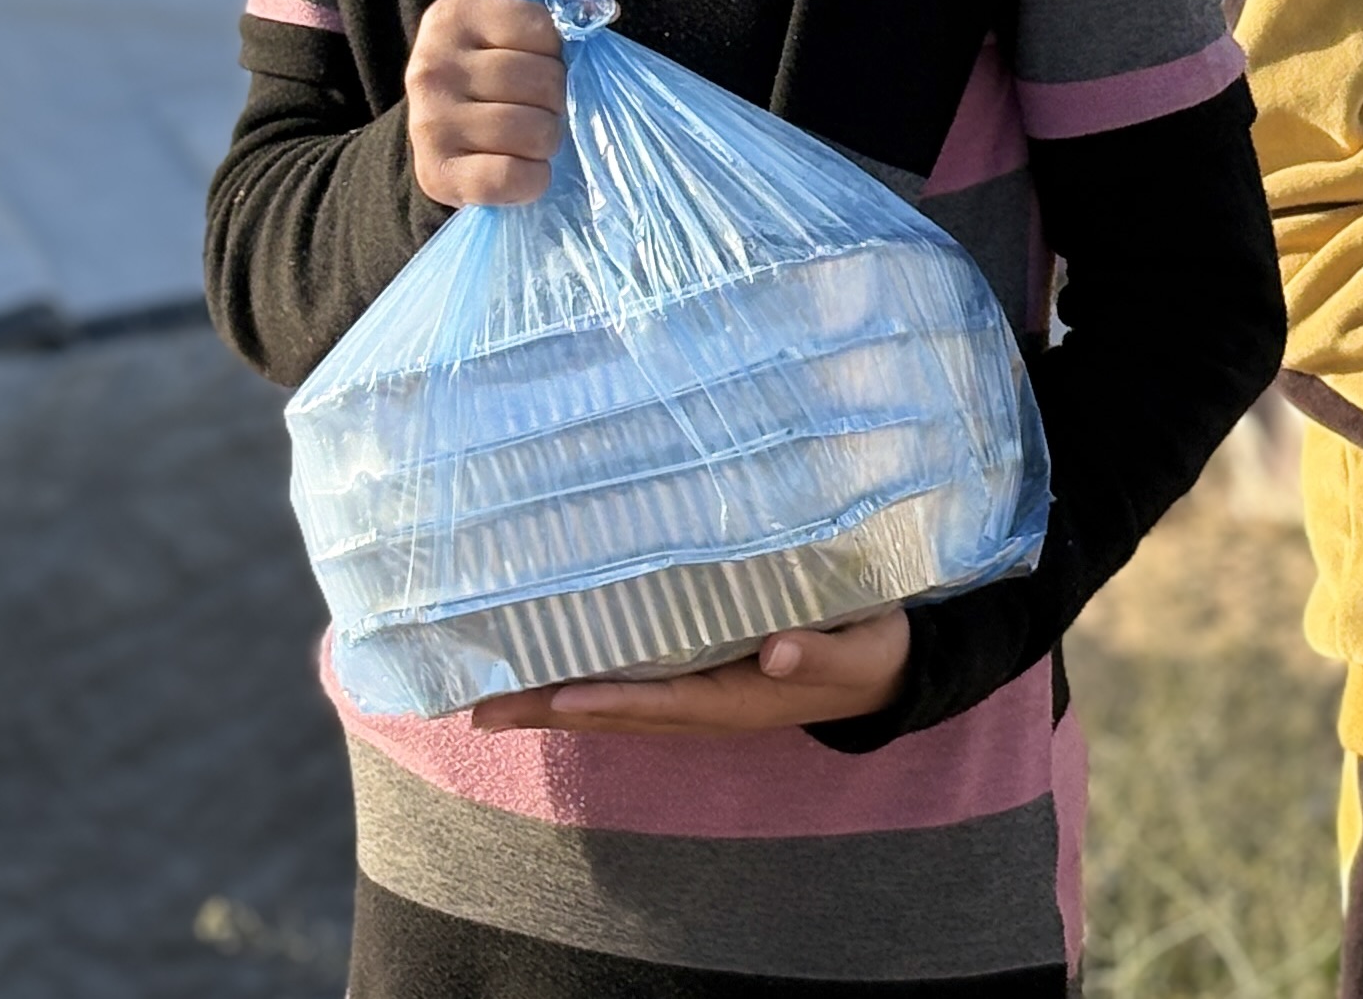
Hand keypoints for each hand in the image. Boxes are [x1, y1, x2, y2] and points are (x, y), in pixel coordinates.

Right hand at [404, 0, 565, 205]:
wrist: (440, 135)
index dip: (558, 50)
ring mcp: (429, 121)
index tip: (540, 61)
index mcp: (454, 15)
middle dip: (556, 99)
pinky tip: (523, 170)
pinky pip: (512, 178)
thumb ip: (562, 3)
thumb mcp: (515, 28)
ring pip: (535, 131)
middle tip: (539, 107)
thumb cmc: (491, 74)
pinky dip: (532, 180)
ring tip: (530, 137)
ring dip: (547, 141)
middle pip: (543, 81)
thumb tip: (598, 0)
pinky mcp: (435, 173)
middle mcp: (433, 65)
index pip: (543, 26)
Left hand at [467, 612, 910, 735]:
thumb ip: (820, 651)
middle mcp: (707, 707)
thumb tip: (774, 650)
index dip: (613, 703)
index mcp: (741, 698)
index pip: (665, 702)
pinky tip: (543, 681)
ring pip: (613, 707)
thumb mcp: (860, 649)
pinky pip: (628, 691)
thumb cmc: (870, 653)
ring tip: (486, 706)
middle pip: (618, 714)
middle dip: (550, 711)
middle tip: (479, 710)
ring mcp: (697, 699)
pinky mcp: (696, 682)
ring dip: (550, 707)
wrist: (883, 673)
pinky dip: (581, 690)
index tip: (560, 699)